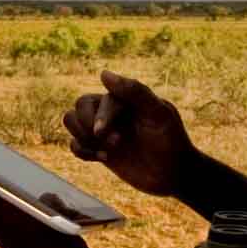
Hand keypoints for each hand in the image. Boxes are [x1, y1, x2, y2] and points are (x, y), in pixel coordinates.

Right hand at [63, 70, 194, 197]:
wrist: (174, 174)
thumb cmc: (171, 140)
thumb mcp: (158, 114)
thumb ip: (135, 91)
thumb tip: (103, 74)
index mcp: (125, 98)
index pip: (100, 100)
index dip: (101, 117)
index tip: (112, 137)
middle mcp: (112, 111)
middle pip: (80, 106)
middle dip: (87, 126)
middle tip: (114, 143)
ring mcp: (104, 130)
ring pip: (71, 121)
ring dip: (82, 137)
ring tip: (105, 151)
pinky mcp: (99, 148)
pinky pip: (74, 143)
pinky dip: (82, 151)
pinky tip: (103, 158)